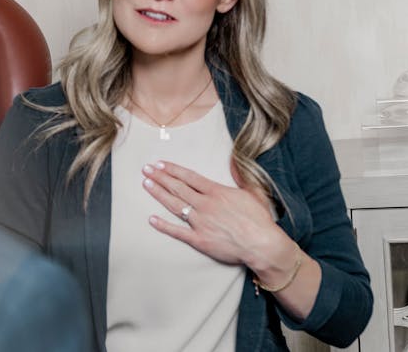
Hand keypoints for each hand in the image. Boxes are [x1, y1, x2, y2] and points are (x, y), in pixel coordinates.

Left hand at [141, 159, 281, 268]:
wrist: (262, 245)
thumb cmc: (260, 220)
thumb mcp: (253, 192)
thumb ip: (240, 176)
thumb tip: (233, 162)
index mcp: (217, 192)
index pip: (189, 177)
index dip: (172, 169)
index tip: (160, 164)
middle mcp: (205, 205)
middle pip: (178, 188)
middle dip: (160, 177)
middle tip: (145, 169)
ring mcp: (201, 222)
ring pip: (175, 205)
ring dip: (159, 194)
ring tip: (146, 184)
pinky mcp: (200, 240)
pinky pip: (177, 231)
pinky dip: (163, 225)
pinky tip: (151, 219)